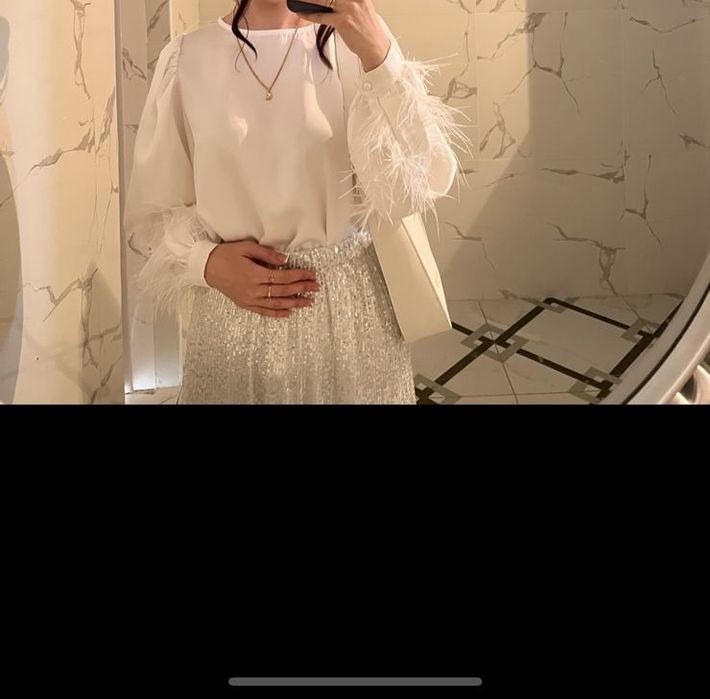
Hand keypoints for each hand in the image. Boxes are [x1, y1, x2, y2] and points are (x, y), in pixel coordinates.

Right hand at [204, 241, 319, 317]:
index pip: (283, 277)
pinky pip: (264, 311)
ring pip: (277, 304)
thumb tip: (285, 260)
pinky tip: (289, 312)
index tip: (311, 275)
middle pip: (283, 291)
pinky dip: (278, 313)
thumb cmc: (226, 254)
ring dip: (295, 303)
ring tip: (309, 302)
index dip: (299, 276)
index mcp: (255, 274)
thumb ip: (267, 254)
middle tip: (316, 287)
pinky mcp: (245, 304)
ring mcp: (249, 299)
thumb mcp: (246, 247)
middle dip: (302, 289)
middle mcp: (253, 290)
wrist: (206, 267)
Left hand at [293, 0, 390, 71]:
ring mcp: (348, 8)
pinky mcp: (342, 21)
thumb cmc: (366, 29)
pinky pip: (321, 15)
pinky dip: (309, 14)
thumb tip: (329, 0)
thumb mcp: (361, 7)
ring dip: (309, 0)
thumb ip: (347, 1)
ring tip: (298, 0)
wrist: (375, 47)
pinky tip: (301, 12)